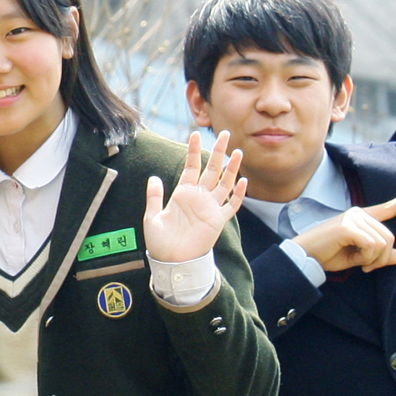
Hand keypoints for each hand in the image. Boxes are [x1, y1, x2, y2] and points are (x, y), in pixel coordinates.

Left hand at [145, 131, 247, 262]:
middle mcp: (199, 197)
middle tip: (225, 134)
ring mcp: (210, 208)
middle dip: (219, 152)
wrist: (172, 261)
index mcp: (183, 193)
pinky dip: (238, 194)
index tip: (195, 135)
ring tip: (238, 151)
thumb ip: (154, 197)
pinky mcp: (218, 221)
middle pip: (212, 169)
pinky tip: (243, 181)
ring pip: (224, 183)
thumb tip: (153, 177)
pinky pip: (232, 206)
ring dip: (231, 168)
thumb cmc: (160, 242)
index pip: (191, 166)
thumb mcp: (152, 217)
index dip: (194, 151)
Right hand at [292, 187, 395, 273]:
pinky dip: (367, 258)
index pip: (387, 208)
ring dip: (374, 259)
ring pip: (383, 243)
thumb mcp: (359, 257)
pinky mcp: (348, 227)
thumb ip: (378, 255)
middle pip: (389, 237)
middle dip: (382, 257)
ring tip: (359, 262)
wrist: (306, 257)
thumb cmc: (328, 254)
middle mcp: (359, 213)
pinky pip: (372, 246)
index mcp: (361, 218)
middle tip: (368, 267)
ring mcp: (353, 218)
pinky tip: (355, 259)